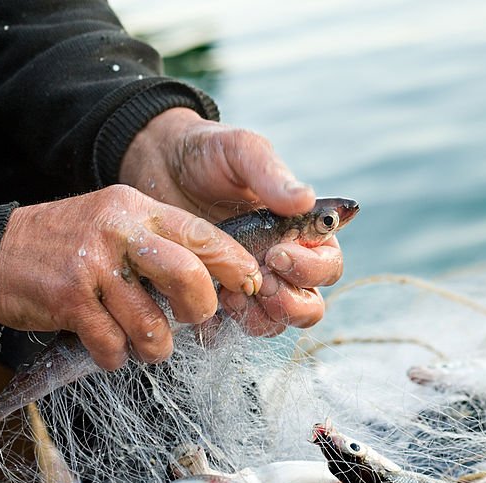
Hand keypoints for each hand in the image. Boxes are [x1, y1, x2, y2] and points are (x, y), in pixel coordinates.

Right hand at [0, 185, 261, 369]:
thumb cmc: (71, 245)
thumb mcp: (119, 224)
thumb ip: (165, 244)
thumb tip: (221, 282)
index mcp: (140, 210)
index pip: (205, 236)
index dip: (236, 267)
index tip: (249, 288)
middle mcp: (119, 231)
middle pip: (189, 276)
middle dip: (200, 310)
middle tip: (192, 320)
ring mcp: (93, 265)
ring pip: (153, 325)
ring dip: (155, 346)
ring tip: (145, 342)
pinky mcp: (69, 299)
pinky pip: (114, 345)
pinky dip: (116, 357)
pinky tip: (109, 348)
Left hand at [119, 108, 341, 334]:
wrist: (156, 163)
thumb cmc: (207, 154)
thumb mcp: (240, 152)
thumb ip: (271, 175)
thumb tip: (306, 198)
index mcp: (302, 230)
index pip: (329, 263)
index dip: (312, 268)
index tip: (277, 252)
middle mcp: (284, 262)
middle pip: (311, 304)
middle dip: (290, 302)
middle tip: (259, 281)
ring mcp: (252, 283)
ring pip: (277, 322)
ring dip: (259, 316)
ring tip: (228, 293)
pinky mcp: (219, 296)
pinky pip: (234, 327)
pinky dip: (225, 324)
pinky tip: (206, 301)